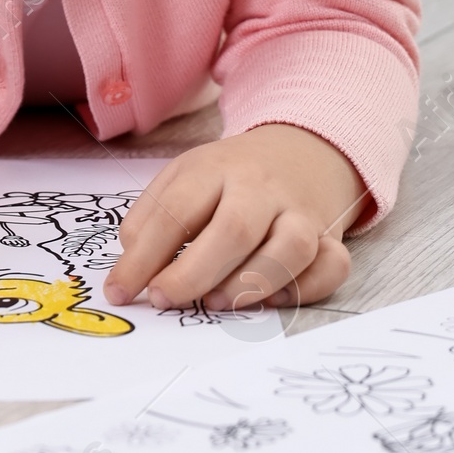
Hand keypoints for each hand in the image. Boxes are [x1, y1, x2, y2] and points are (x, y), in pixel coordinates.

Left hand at [103, 123, 365, 313]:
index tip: (122, 290)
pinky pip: (331, 267)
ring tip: (215, 302)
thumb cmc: (231, 177)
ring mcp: (301, 212)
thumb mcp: (184, 179)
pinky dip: (305, 289)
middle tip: (163, 299)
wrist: (301, 150)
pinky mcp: (331, 238)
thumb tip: (131, 269)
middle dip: (193, 273)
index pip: (176, 210)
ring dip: (251, 284)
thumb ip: (151, 218)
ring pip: (291, 249)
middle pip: (235, 229)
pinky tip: (272, 299)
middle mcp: (263, 187)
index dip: (143, 256)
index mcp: (216, 167)